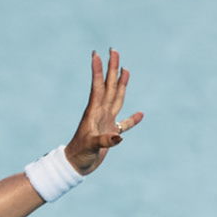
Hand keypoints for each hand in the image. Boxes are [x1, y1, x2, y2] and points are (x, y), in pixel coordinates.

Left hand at [64, 49, 141, 175]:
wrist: (75, 166)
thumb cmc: (80, 155)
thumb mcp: (91, 147)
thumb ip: (104, 141)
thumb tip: (118, 137)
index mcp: (94, 112)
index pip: (98, 87)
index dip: (98, 71)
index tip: (97, 54)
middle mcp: (100, 113)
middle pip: (109, 86)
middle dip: (112, 68)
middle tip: (114, 51)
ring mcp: (106, 121)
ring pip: (116, 98)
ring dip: (121, 84)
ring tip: (125, 69)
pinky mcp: (110, 133)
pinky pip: (124, 124)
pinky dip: (132, 120)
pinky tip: (140, 114)